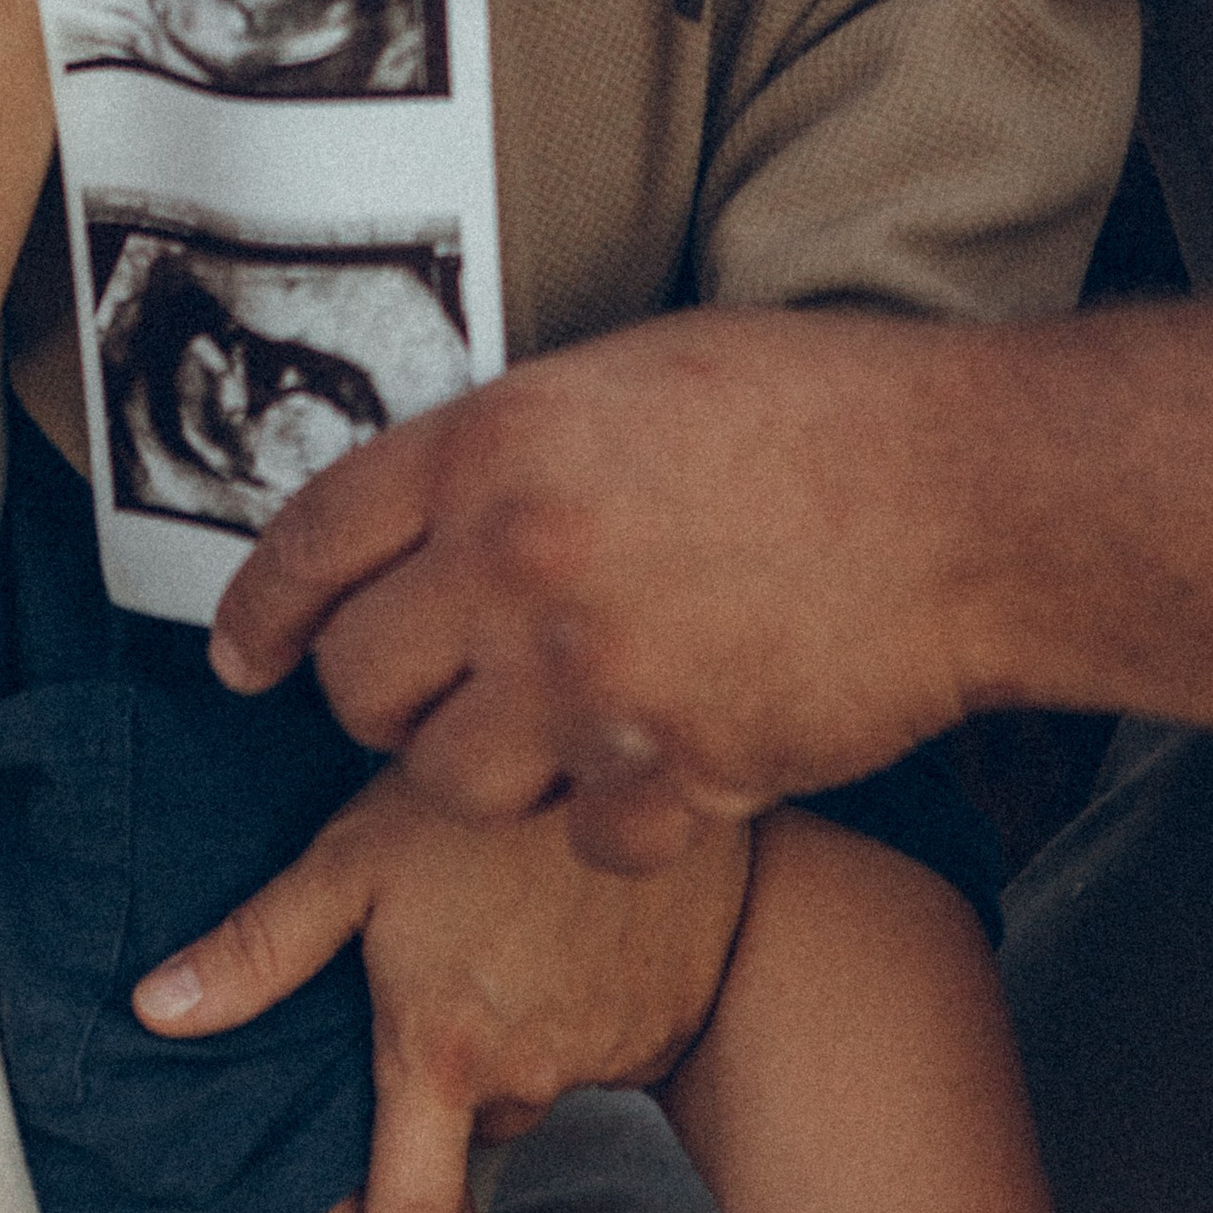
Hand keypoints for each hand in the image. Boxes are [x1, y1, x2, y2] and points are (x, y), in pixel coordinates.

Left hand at [132, 766, 751, 1212]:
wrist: (635, 737)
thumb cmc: (489, 798)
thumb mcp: (361, 851)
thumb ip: (264, 945)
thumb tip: (156, 1010)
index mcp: (440, 1051)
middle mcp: (523, 1077)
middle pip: (469, 1134)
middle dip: (450, 1091)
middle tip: (445, 974)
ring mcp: (599, 1057)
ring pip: (528, 1083)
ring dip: (509, 1038)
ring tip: (501, 926)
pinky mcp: (658, 1029)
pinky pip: (599, 1047)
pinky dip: (577, 1007)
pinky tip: (564, 927)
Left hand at [210, 311, 998, 872]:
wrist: (968, 494)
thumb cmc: (825, 411)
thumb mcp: (634, 373)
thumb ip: (520, 446)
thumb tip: (445, 503)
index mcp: (498, 443)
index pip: (315, 538)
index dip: (261, 609)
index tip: (243, 655)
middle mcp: (517, 560)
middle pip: (359, 687)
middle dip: (382, 698)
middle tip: (434, 685)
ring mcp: (589, 677)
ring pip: (451, 783)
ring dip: (493, 764)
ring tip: (560, 719)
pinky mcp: (670, 772)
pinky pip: (584, 839)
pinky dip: (616, 816)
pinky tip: (668, 752)